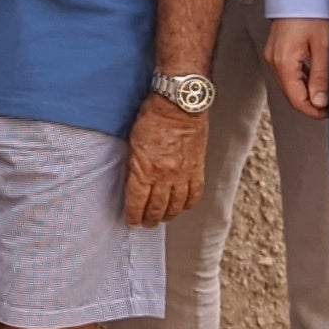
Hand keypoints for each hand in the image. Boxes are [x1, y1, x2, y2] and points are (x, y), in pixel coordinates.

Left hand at [125, 91, 207, 225]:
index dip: (133, 215)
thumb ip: (134, 166)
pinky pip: (195, 193)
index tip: (131, 222)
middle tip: (146, 224)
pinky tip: (183, 207)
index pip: (137, 202)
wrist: (179, 105)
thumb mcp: (133, 142)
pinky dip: (188, 203)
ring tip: (162, 218)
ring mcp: (183, 174)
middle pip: (156, 207)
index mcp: (144, 169)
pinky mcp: (197, 168)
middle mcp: (164, 176)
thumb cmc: (152, 118)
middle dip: (150, 219)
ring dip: (168, 215)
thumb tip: (133, 184)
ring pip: (176, 205)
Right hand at [265, 18, 328, 118]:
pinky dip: (301, 79)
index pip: (296, 100)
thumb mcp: (323, 46)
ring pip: (289, 85)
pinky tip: (315, 76)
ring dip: (306, 91)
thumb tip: (320, 102)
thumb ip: (321, 76)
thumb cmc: (313, 12)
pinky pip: (287, 73)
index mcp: (284, 62)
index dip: (314, 111)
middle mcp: (274, 60)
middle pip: (291, 94)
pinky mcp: (276, 51)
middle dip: (311, 103)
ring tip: (326, 90)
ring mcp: (273, 55)